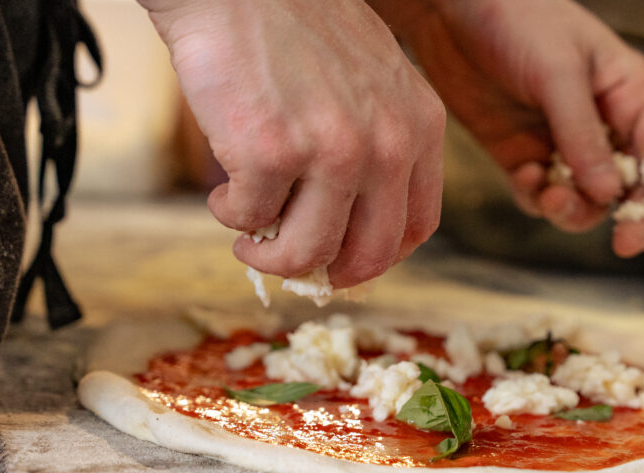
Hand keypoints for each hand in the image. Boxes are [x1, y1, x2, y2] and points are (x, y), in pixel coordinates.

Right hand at [139, 0, 445, 286]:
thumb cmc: (296, 28)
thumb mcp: (372, 81)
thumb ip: (378, 145)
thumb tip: (349, 227)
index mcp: (420, 126)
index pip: (418, 226)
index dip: (377, 257)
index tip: (342, 260)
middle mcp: (388, 144)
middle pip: (368, 254)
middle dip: (323, 272)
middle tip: (286, 259)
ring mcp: (334, 151)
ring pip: (307, 251)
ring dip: (268, 253)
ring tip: (245, 227)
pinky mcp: (274, 152)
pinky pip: (251, 219)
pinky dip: (230, 213)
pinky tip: (223, 187)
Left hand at [379, 0, 643, 254]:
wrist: (450, 11)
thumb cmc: (516, 18)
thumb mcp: (557, 73)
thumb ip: (582, 135)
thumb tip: (608, 193)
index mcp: (628, 93)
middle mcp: (603, 123)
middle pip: (635, 187)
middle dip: (633, 217)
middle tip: (624, 242)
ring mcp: (563, 143)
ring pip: (587, 201)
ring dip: (574, 209)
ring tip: (551, 193)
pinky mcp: (524, 155)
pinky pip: (542, 196)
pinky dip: (537, 197)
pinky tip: (524, 174)